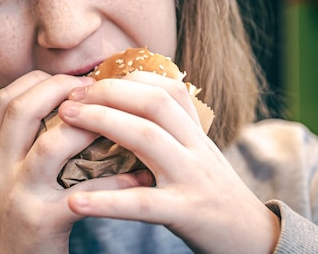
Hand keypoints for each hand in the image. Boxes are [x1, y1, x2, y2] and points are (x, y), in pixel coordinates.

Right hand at [0, 71, 154, 252]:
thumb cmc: (22, 220)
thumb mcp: (12, 178)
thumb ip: (29, 147)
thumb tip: (72, 111)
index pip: (5, 100)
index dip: (39, 81)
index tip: (73, 80)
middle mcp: (1, 170)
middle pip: (21, 110)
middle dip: (60, 90)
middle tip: (96, 90)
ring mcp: (19, 195)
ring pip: (50, 146)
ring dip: (88, 127)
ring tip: (119, 122)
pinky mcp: (41, 222)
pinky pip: (83, 195)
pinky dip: (114, 182)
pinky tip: (138, 176)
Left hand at [59, 71, 279, 253]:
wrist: (253, 238)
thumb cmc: (212, 193)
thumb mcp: (197, 153)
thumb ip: (171, 129)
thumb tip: (133, 100)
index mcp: (195, 133)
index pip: (164, 89)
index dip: (125, 79)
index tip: (89, 81)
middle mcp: (196, 147)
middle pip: (153, 103)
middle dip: (107, 92)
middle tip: (69, 97)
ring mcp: (192, 177)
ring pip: (147, 138)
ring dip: (102, 122)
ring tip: (64, 120)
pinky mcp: (186, 212)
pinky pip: (143, 203)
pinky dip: (107, 201)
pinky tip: (76, 201)